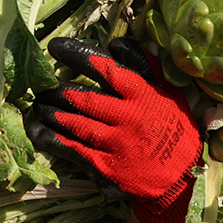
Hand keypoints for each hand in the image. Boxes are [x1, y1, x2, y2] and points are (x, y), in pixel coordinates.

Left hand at [27, 37, 202, 222]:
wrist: (184, 178)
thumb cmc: (174, 127)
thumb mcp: (168, 91)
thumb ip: (144, 65)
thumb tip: (116, 45)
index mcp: (144, 95)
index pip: (106, 69)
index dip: (78, 55)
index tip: (55, 46)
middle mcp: (129, 118)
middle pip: (85, 99)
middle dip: (58, 90)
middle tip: (41, 84)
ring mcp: (117, 145)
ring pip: (76, 124)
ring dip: (52, 113)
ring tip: (38, 105)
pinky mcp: (108, 169)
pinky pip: (75, 150)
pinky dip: (54, 140)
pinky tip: (39, 132)